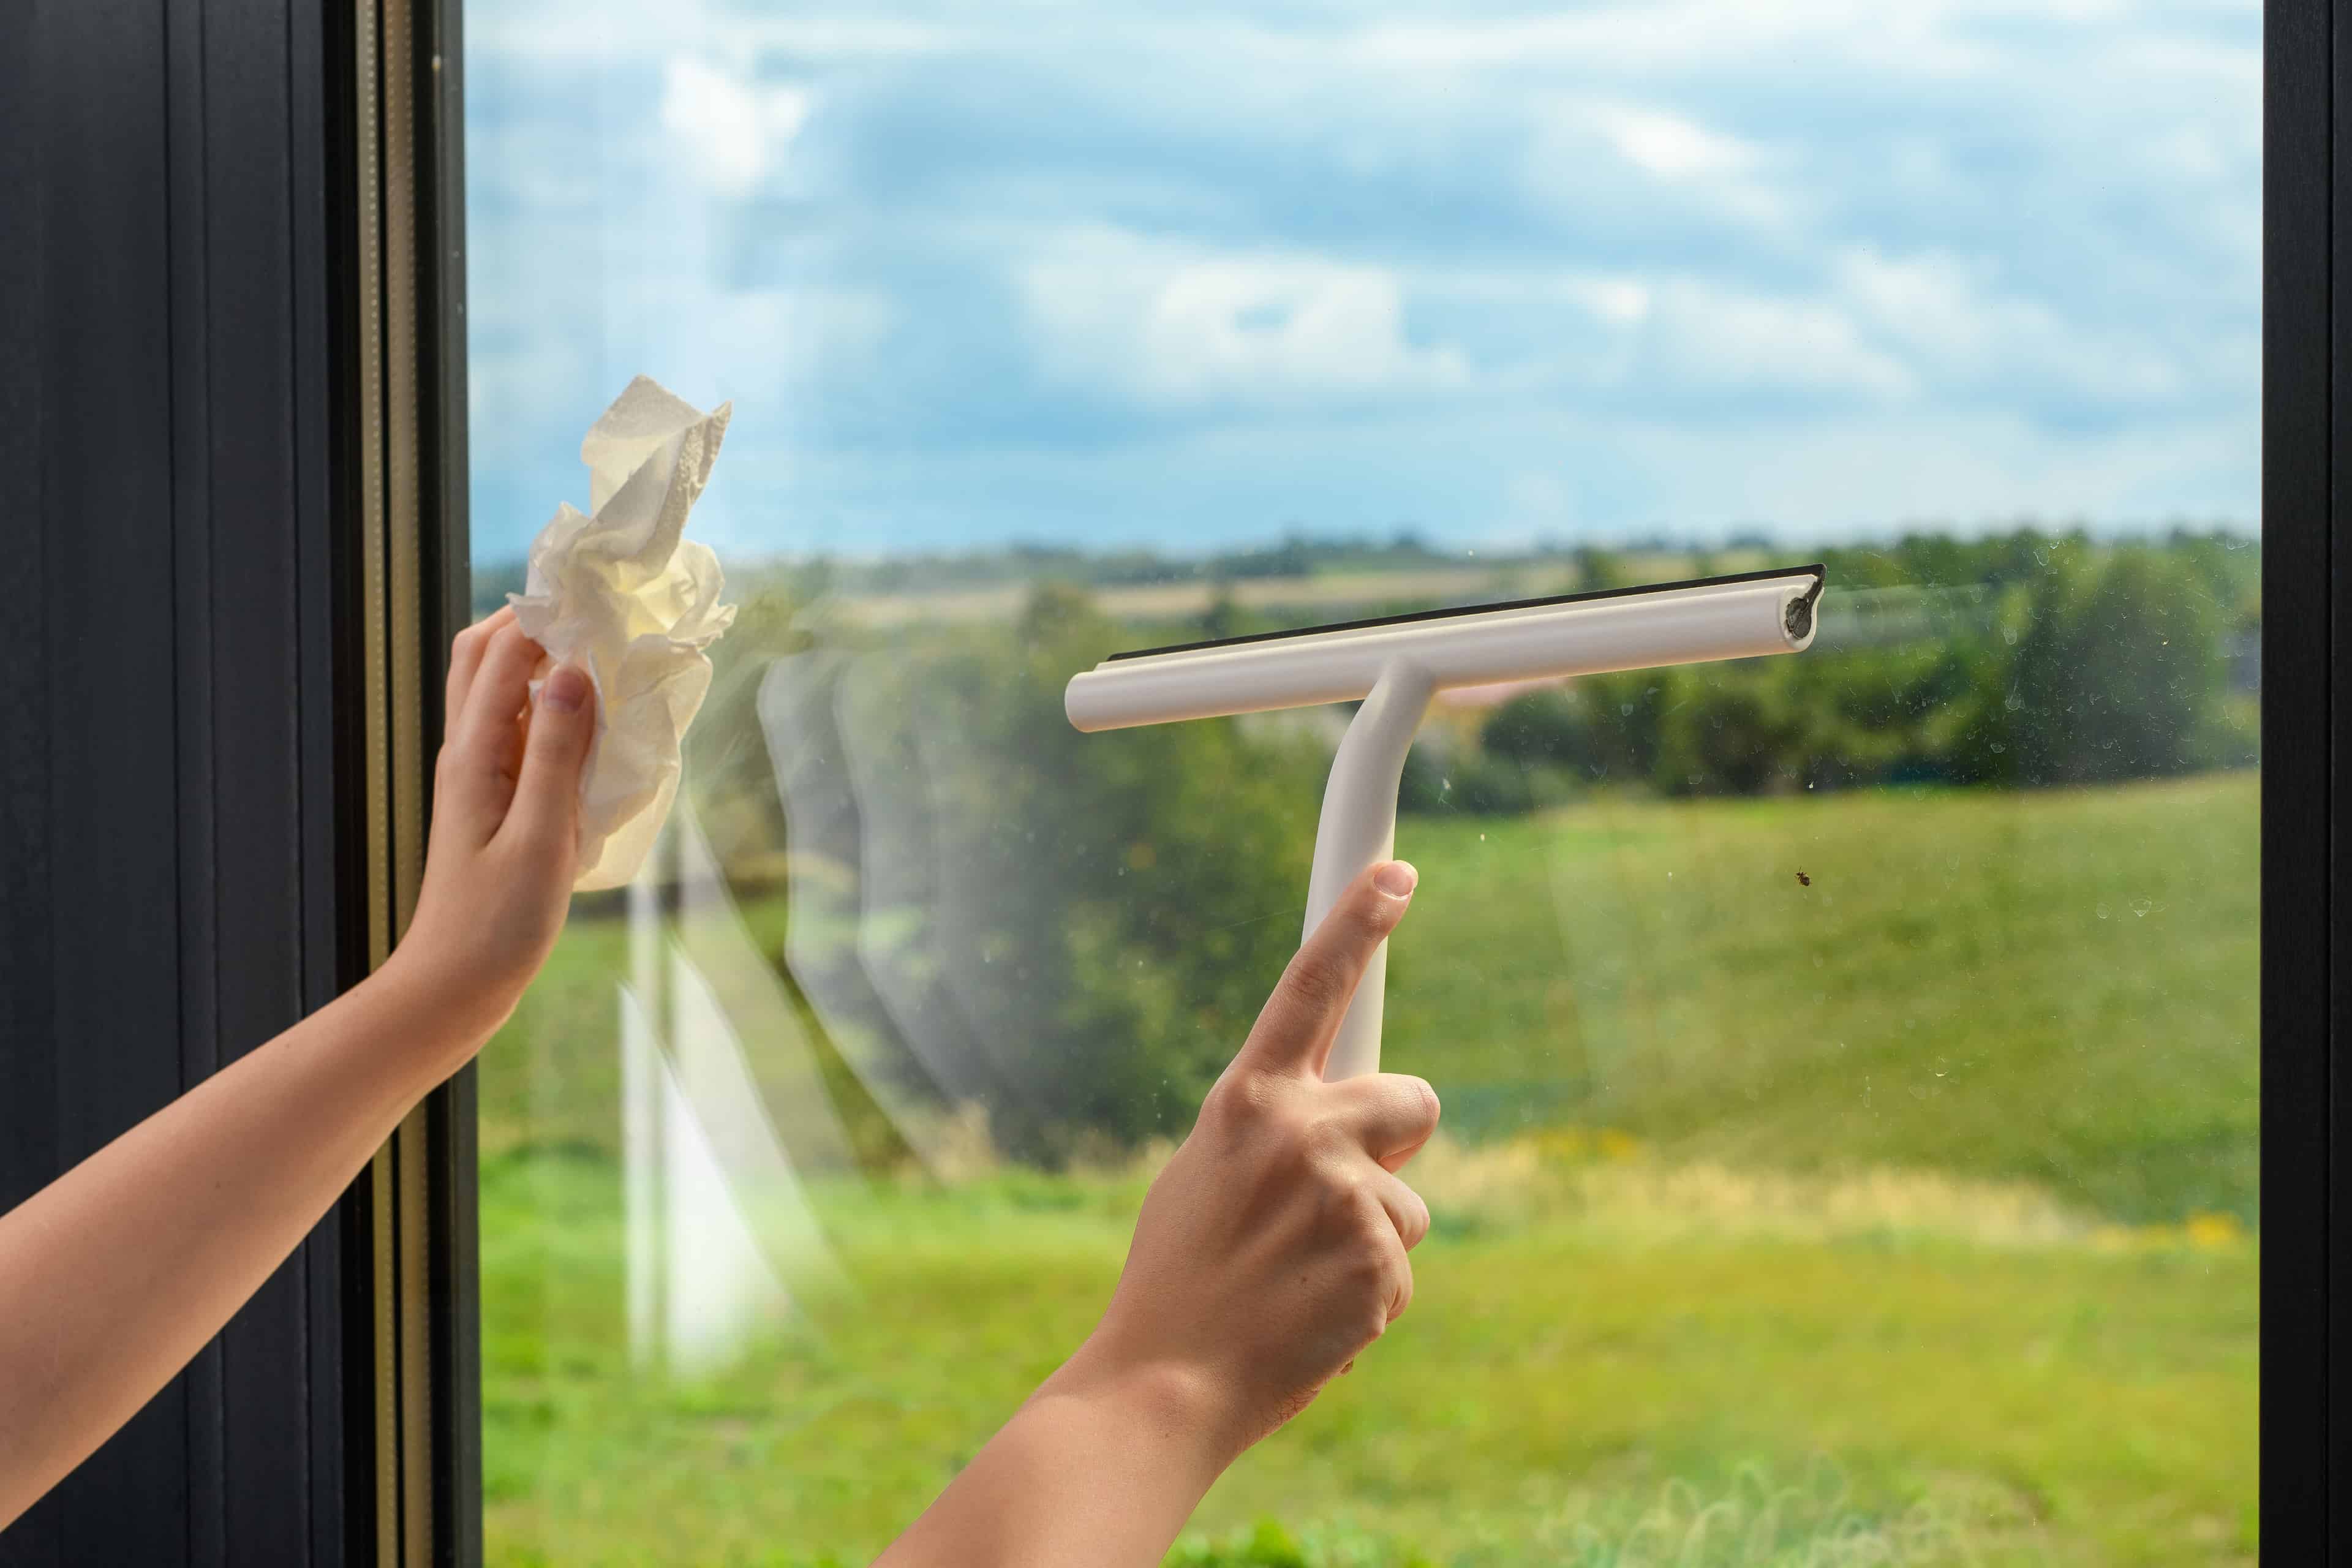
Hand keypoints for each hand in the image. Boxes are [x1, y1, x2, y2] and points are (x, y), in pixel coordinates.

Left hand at [386, 607, 596, 1051]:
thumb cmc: (498, 923)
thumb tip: (573, 672)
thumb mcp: (539, 837)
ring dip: (542, 661)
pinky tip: (591, 723)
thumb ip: (554, 751)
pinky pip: (516, 728)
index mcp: (473, 753)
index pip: (503, 653)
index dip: (549, 616)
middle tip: (599, 615)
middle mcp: (467, 751)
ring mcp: (477, 773)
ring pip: (498, 688)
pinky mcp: (494, 797)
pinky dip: (549, 707)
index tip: (604, 599)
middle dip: (536, 621)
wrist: (455, 986)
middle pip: (485, 654)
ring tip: (602, 656)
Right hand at [1076, 859, 1439, 1460]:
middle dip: (1393, 1144)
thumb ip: (1266, 1130)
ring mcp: (1345, 1197)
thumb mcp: (1203, 1175)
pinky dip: (1369, 1302)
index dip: (1357, 923)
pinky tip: (1313, 1320)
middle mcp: (1302, 1132)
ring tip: (1299, 1283)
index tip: (1397, 875)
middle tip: (1336, 1200)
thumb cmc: (1178, 1280)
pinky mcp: (1379, 1264)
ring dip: (1371, 1241)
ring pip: (1408, 1202)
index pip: (1311, 987)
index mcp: (1246, 1100)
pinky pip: (1402, 1270)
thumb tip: (1333, 1118)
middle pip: (1411, 1102)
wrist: (1165, 1383)